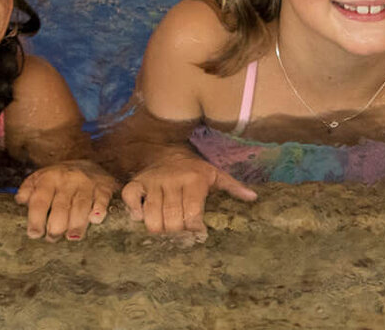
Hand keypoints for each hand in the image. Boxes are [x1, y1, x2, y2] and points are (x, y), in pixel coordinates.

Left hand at [16, 161, 118, 241]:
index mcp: (49, 178)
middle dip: (55, 227)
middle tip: (52, 238)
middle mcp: (68, 180)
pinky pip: (102, 200)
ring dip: (76, 225)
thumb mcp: (41, 178)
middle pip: (61, 207)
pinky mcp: (104, 188)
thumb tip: (19, 201)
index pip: (40, 201)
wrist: (89, 163)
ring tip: (71, 237)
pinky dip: (99, 211)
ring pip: (81, 206)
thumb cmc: (60, 179)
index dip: (36, 219)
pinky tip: (94, 220)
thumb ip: (28, 189)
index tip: (34, 234)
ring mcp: (87, 183)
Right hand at [121, 157, 256, 239]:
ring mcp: (153, 181)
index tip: (198, 233)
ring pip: (152, 215)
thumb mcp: (216, 175)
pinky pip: (131, 200)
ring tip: (166, 230)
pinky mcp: (136, 182)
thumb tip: (253, 198)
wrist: (169, 151)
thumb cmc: (196, 169)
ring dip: (159, 229)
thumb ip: (233, 187)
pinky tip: (143, 217)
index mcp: (194, 179)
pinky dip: (135, 213)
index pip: (192, 213)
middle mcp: (172, 180)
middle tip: (181, 234)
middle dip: (177, 233)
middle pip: (172, 219)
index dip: (194, 228)